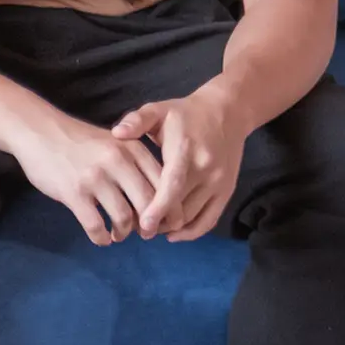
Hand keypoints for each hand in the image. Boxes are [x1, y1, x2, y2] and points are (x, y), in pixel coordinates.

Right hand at [11, 111, 162, 245]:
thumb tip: (156, 200)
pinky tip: (101, 238)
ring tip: (119, 236)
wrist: (39, 130)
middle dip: (151, 226)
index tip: (166, 222)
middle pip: (148, 204)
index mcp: (133, 149)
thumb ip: (136, 164)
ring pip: (123, 217)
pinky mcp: (73, 192)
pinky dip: (101, 238)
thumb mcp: (115, 142)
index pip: (164, 185)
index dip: (170, 209)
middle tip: (146, 234)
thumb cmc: (79, 140)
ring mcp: (95, 178)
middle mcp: (118, 162)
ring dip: (124, 233)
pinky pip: (95, 225)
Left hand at [114, 88, 245, 241]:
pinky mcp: (227, 191)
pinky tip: (172, 234)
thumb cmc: (184, 114)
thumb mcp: (158, 110)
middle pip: (182, 206)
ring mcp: (219, 183)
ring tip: (148, 230)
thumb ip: (137, 120)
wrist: (227, 112)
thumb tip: (117, 133)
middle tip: (134, 231)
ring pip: (194, 216)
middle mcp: (206, 170)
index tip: (142, 224)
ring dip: (171, 228)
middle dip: (158, 222)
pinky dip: (192, 231)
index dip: (158, 207)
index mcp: (186, 151)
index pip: (173, 185)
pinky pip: (210, 219)